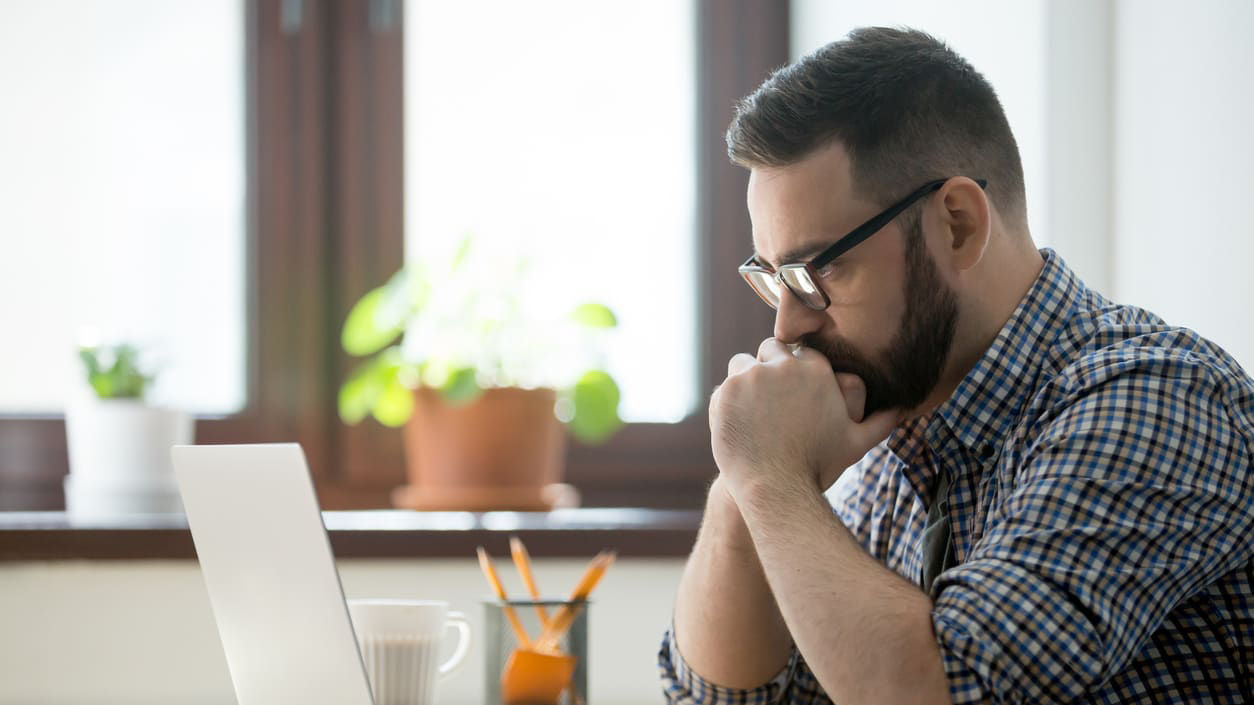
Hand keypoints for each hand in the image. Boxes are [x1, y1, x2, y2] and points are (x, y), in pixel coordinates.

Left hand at [709, 338, 898, 497]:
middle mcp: (782, 366)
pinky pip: (722, 387)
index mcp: (816, 370)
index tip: (792, 393)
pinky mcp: (724, 392)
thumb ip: (881, 421)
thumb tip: (904, 408)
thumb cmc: (819, 467)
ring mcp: (750, 377)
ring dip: (746, 381)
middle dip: (770, 368)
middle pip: (770, 350)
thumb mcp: (856, 444)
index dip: (794, 370)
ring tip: (753, 411)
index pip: (800, 352)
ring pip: (742, 364)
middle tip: (770, 401)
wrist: (776, 489)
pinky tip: (739, 424)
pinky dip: (727, 402)